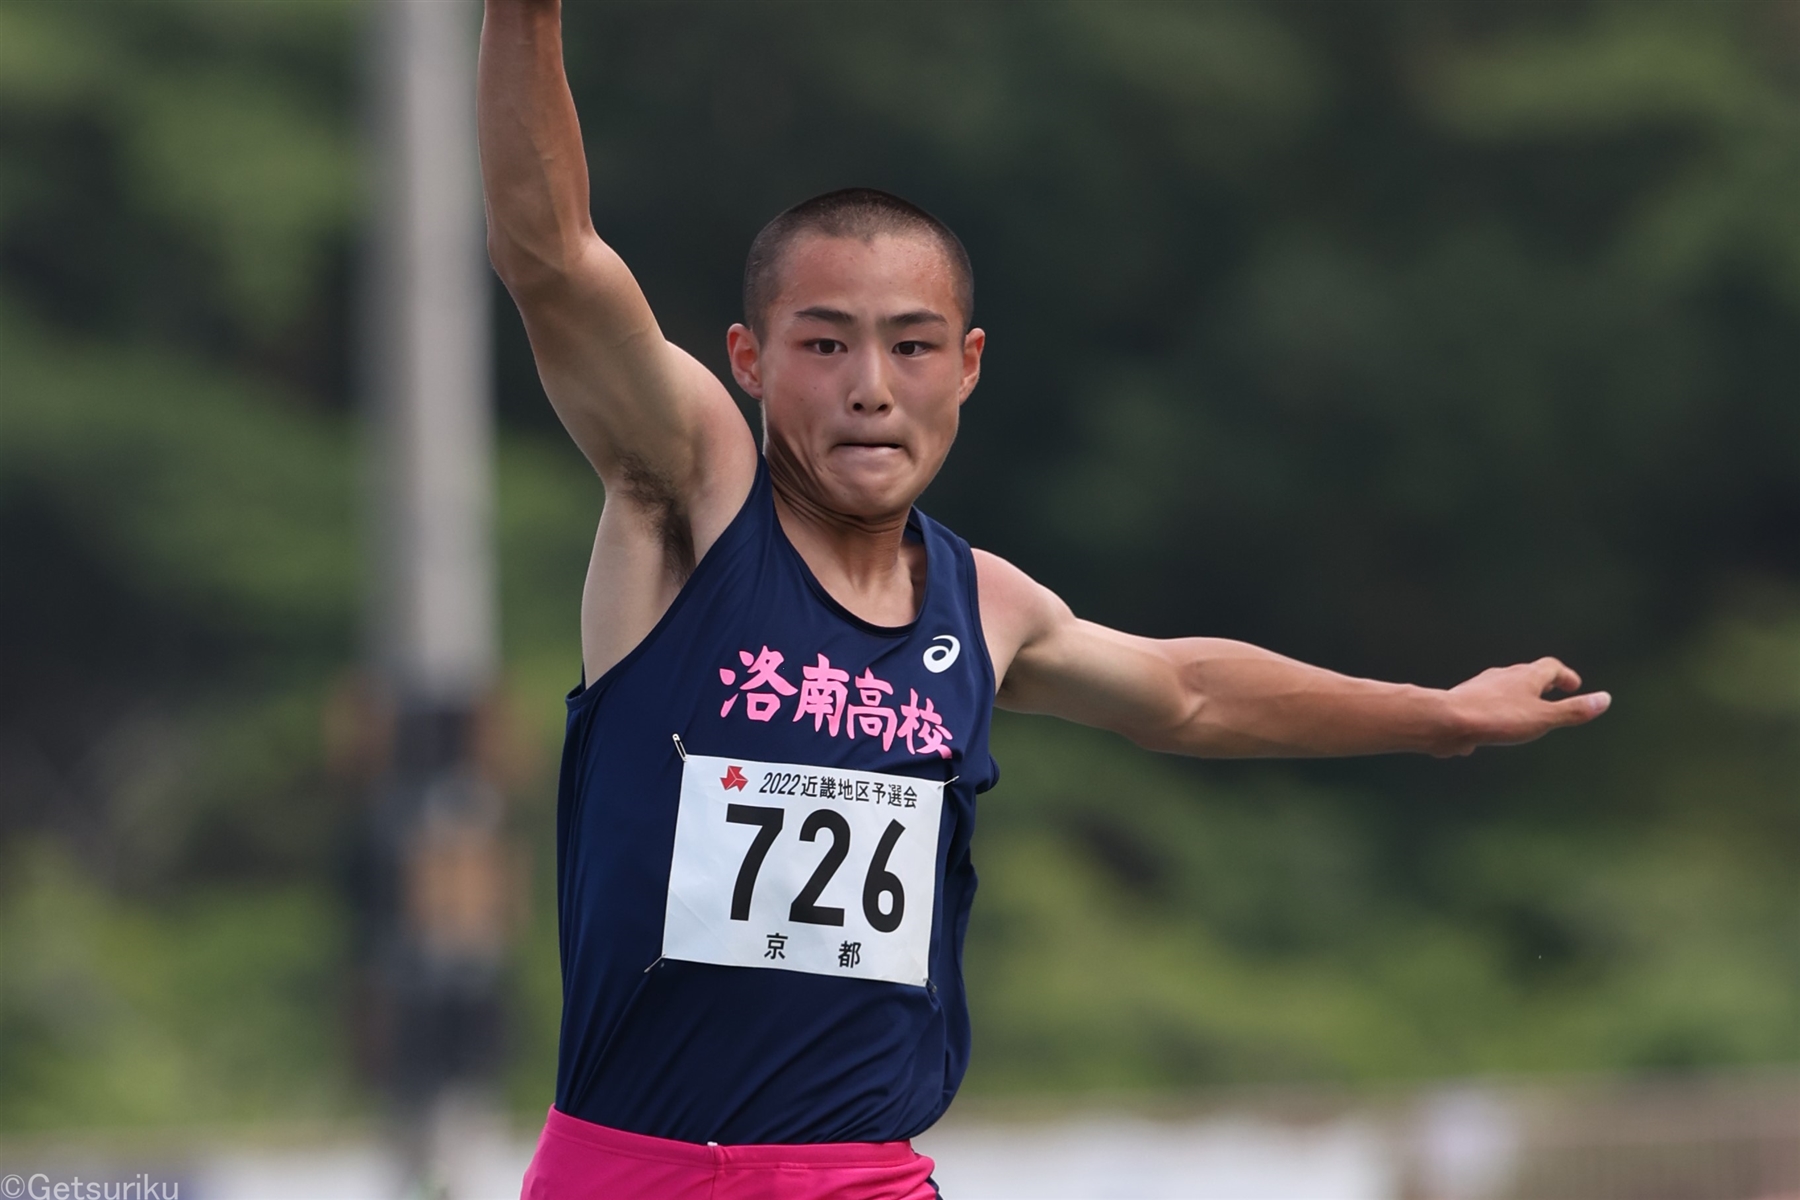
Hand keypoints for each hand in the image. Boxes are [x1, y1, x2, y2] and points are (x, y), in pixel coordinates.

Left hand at [1437, 657, 1609, 756]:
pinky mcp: (1463, 702)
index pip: (1551, 667)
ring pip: (1503, 688)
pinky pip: (1483, 704)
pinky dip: (1495, 711)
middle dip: (1541, 683)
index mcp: (1525, 676)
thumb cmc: (1497, 718)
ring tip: (1523, 711)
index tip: (1574, 686)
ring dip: (1517, 697)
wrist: (1446, 721)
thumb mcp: (1543, 718)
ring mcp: (1480, 687)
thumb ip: (1573, 710)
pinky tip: (1492, 728)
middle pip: (1526, 674)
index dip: (1565, 676)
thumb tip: (1605, 699)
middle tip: (1552, 693)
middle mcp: (1502, 676)